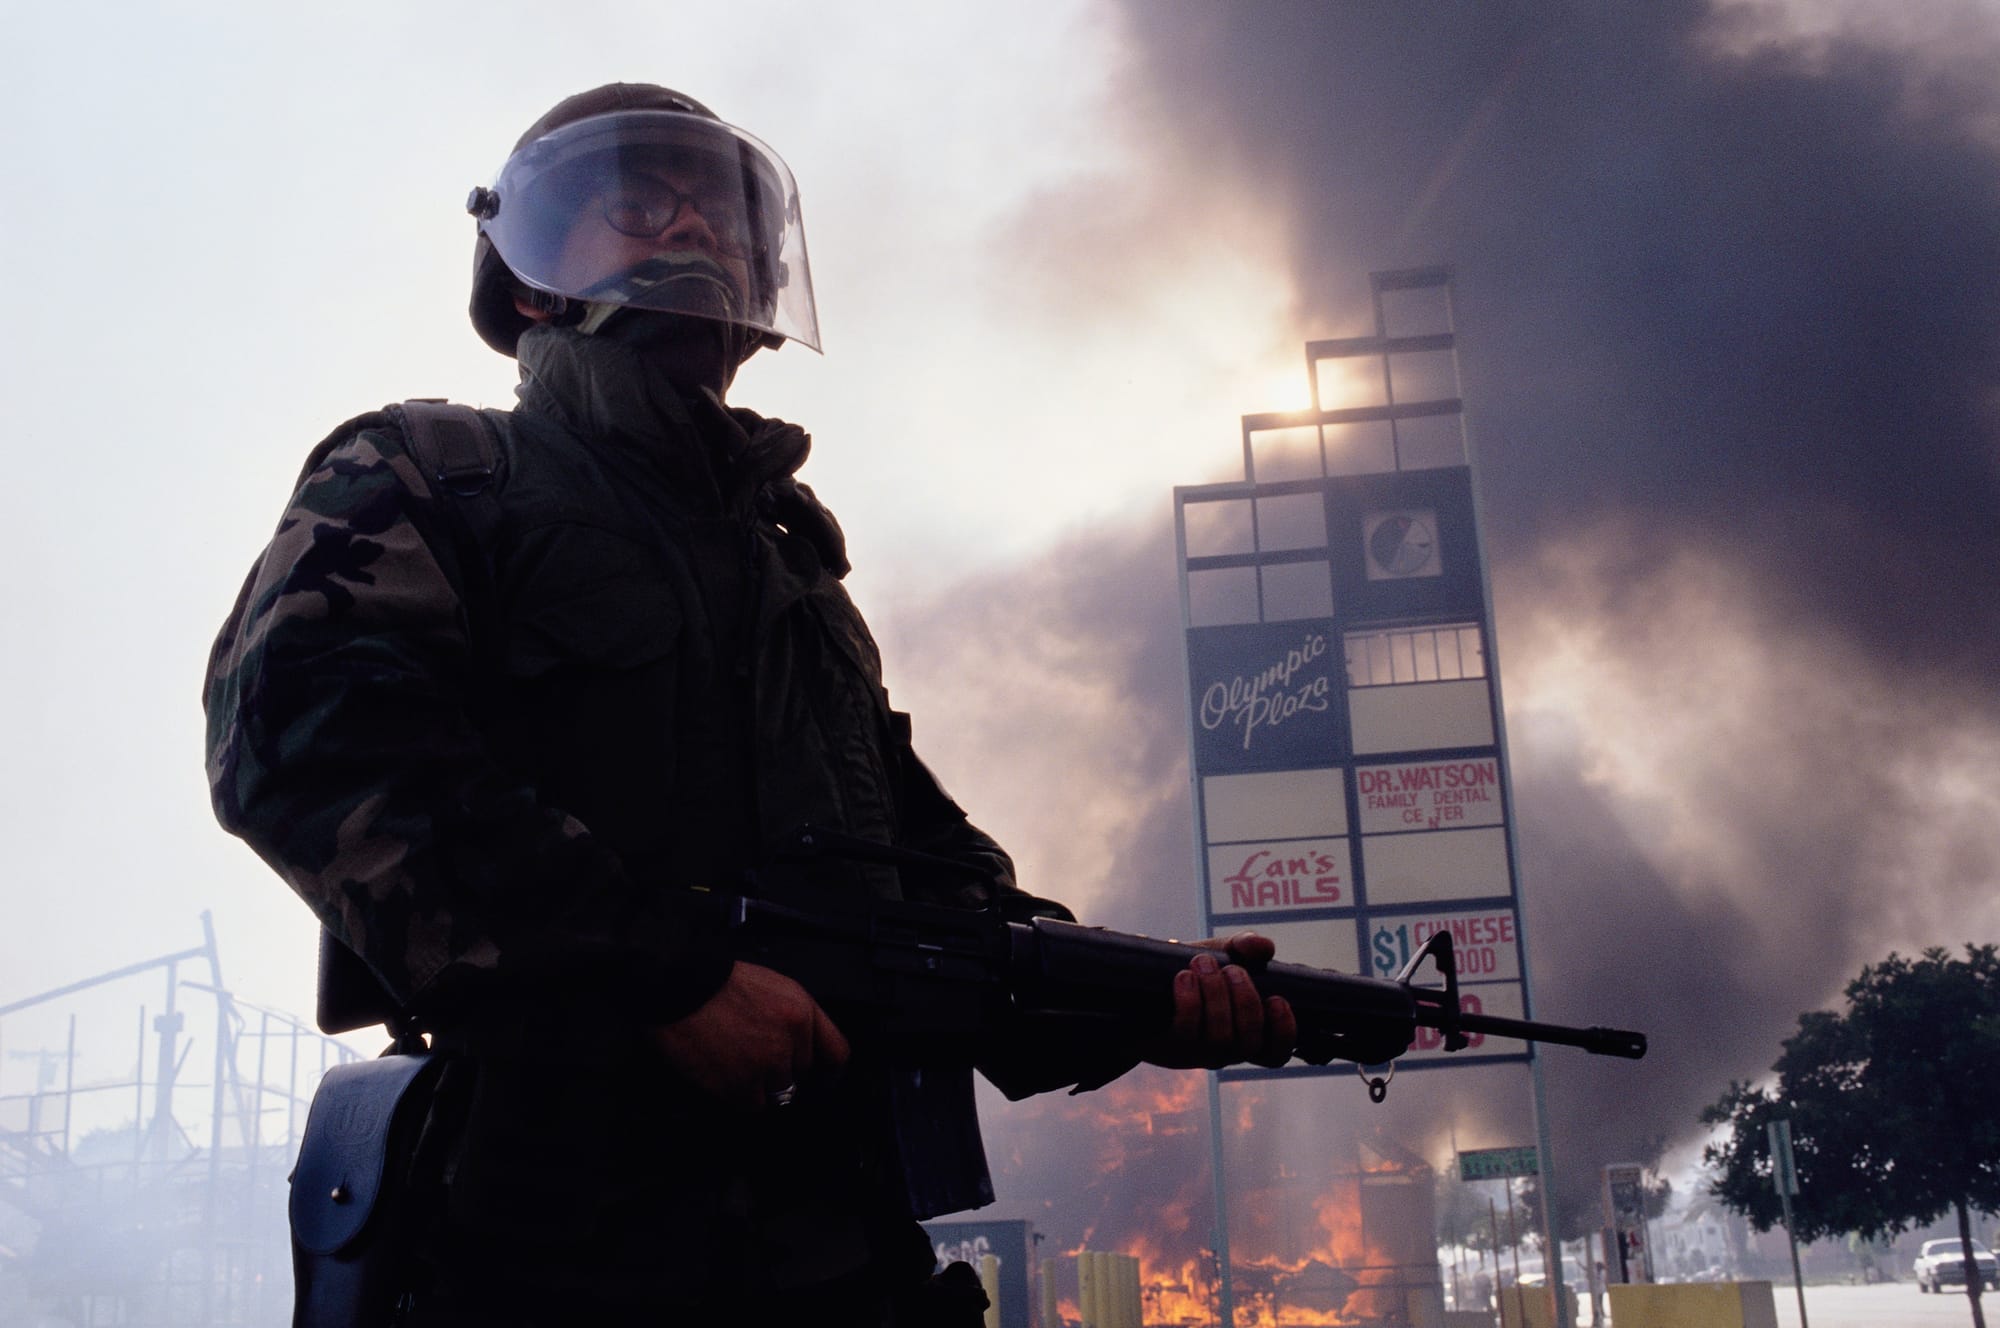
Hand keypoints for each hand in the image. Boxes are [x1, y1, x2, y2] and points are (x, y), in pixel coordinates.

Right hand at [651, 961, 849, 1109]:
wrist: (677, 988)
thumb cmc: (716, 982)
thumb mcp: (772, 985)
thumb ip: (794, 1016)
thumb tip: (801, 1046)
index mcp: (801, 1010)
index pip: (836, 1052)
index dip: (829, 1070)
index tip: (822, 1078)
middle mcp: (791, 1039)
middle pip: (801, 1074)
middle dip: (781, 1069)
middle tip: (754, 1057)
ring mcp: (767, 1065)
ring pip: (778, 1092)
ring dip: (760, 1084)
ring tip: (735, 1063)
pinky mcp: (741, 1085)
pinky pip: (752, 1105)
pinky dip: (739, 1096)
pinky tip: (724, 1076)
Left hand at [1144, 933, 1296, 1070]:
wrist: (1141, 980)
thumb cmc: (1192, 969)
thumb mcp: (1220, 953)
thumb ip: (1243, 947)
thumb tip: (1263, 946)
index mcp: (1244, 1034)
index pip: (1275, 1054)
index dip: (1284, 1033)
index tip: (1277, 999)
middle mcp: (1224, 1050)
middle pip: (1248, 1042)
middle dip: (1245, 1002)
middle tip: (1232, 969)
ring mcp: (1196, 1053)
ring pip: (1219, 1038)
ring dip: (1216, 996)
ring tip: (1203, 962)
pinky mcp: (1167, 1046)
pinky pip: (1185, 1031)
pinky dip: (1189, 1001)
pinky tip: (1185, 977)